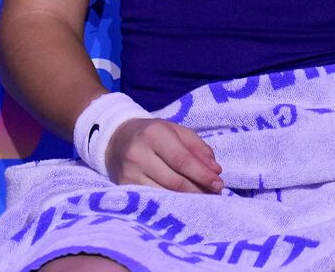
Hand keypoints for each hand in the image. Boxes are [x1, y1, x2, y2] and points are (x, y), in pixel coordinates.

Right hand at [105, 118, 223, 193]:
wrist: (116, 139)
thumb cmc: (152, 134)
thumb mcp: (175, 130)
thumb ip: (197, 147)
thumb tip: (215, 170)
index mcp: (153, 134)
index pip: (182, 160)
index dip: (202, 174)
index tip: (219, 183)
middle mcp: (138, 154)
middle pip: (175, 181)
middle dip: (198, 189)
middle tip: (214, 193)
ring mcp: (129, 173)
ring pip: (165, 194)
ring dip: (187, 200)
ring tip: (202, 199)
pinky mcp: (124, 188)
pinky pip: (153, 201)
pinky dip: (171, 204)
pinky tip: (182, 203)